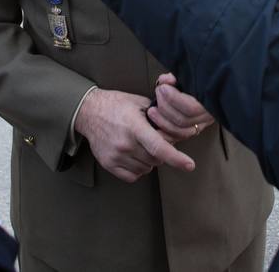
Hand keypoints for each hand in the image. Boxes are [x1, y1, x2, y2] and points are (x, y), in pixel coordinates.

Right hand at [74, 88, 195, 182]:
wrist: (89, 112)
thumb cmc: (116, 105)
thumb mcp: (139, 102)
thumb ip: (158, 116)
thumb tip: (176, 129)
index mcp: (134, 126)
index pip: (158, 147)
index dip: (176, 158)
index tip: (189, 165)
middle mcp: (125, 143)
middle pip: (156, 159)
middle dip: (160, 152)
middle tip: (153, 140)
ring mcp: (116, 155)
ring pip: (146, 169)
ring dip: (149, 160)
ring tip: (141, 145)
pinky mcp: (108, 164)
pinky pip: (132, 176)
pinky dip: (138, 169)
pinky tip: (134, 155)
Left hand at [148, 74, 214, 141]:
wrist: (208, 83)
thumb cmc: (196, 77)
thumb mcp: (187, 74)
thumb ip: (175, 76)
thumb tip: (166, 80)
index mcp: (210, 100)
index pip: (191, 107)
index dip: (173, 98)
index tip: (162, 87)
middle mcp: (208, 116)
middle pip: (183, 120)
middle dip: (165, 107)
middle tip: (157, 93)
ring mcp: (201, 125)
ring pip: (181, 132)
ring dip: (162, 121)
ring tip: (152, 110)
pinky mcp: (193, 131)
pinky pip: (179, 138)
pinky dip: (165, 133)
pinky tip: (155, 126)